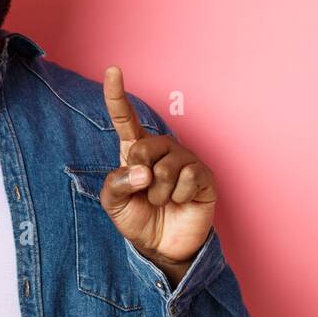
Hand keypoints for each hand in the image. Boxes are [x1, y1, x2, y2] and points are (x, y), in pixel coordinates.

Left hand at [99, 66, 216, 281]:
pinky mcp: (204, 176)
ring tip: (162, 201)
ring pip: (166, 168)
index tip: (113, 70)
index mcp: (135, 150)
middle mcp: (161, 149)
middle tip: (145, 192)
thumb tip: (142, 171)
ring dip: (159, 193)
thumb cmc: (138, 219)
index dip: (117, 95)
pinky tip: (181, 202)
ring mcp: (185, 160)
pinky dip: (179, 197)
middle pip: (144, 148)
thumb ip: (115, 184)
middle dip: (138, 175)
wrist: (162, 246)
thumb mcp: (113, 203)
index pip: (125, 119)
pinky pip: (188, 179)